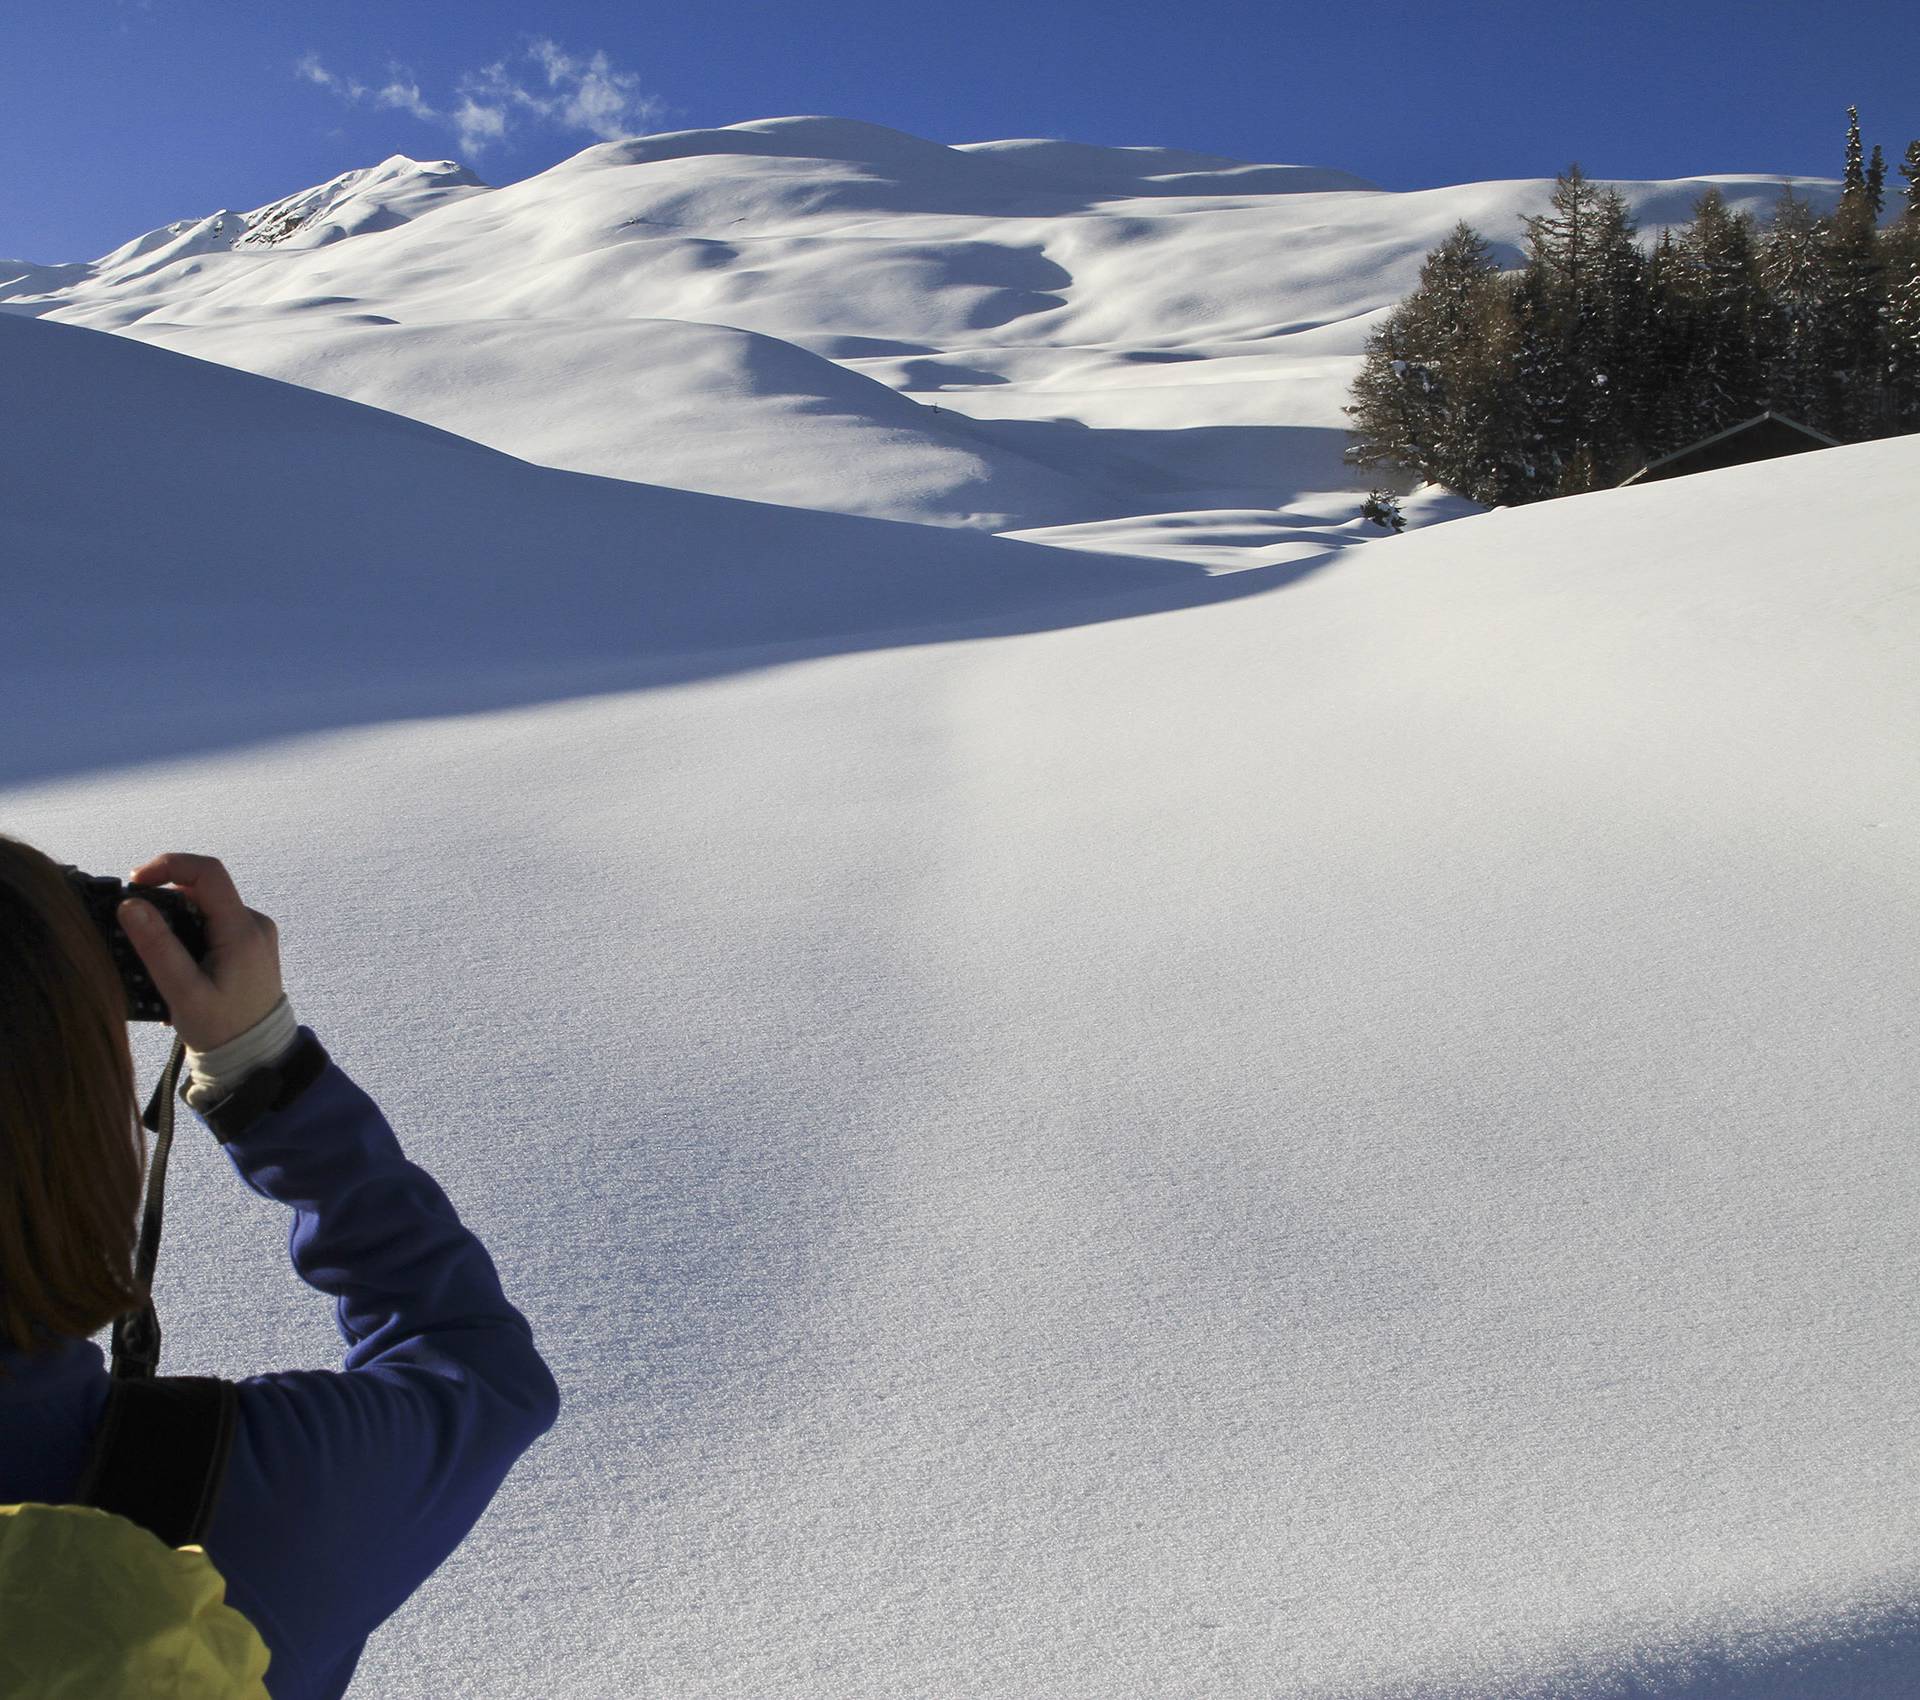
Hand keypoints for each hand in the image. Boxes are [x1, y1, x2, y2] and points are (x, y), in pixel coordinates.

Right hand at [118, 853, 285, 1052]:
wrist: (258, 1058)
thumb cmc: (222, 1030)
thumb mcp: (183, 992)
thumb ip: (157, 947)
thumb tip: (130, 905)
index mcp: (243, 930)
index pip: (208, 872)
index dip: (169, 865)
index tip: (135, 881)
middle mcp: (254, 924)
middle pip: (202, 890)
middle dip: (164, 900)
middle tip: (134, 928)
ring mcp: (254, 935)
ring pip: (205, 909)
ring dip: (174, 922)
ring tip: (156, 961)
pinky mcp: (248, 947)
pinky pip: (212, 927)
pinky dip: (187, 937)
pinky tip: (175, 969)